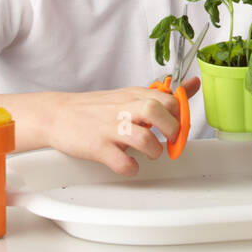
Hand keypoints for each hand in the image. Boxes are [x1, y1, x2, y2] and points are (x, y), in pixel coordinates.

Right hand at [44, 77, 200, 175]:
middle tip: (170, 139)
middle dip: (172, 129)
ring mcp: (110, 128)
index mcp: (134, 96)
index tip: (180, 125)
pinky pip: (121, 162)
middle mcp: (124, 109)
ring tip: (150, 153)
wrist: (57, 114)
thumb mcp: (130, 95)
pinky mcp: (97, 147)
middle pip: (158, 111)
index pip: (169, 99)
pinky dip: (130, 168)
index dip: (181, 115)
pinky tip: (130, 165)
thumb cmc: (96, 108)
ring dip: (154, 150)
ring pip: (144, 138)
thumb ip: (161, 94)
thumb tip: (193, 84)